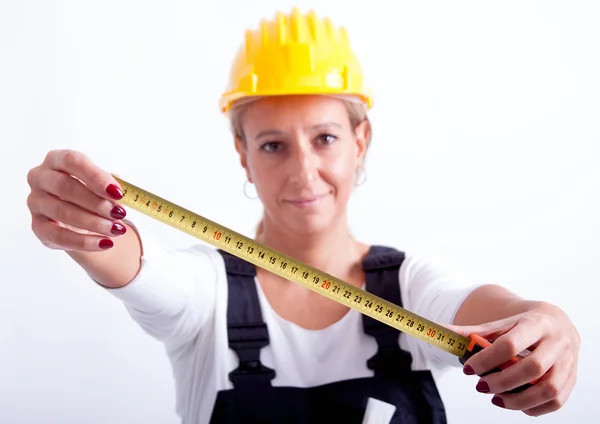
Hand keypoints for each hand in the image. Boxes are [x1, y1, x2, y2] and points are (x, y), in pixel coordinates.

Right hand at [27, 149, 126, 250]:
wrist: (78, 217)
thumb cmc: (90, 192)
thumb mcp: (102, 185)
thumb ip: (111, 186)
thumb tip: (120, 193)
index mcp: (57, 160)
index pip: (72, 161)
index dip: (96, 177)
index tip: (118, 193)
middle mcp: (40, 178)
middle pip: (65, 187)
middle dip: (96, 202)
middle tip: (119, 214)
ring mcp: (35, 202)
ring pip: (62, 212)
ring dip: (94, 223)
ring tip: (117, 229)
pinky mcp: (37, 227)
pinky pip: (59, 236)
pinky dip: (84, 242)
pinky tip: (105, 243)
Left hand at [447, 302, 579, 415]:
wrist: (555, 323)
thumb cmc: (520, 326)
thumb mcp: (497, 325)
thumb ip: (469, 332)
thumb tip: (434, 328)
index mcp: (535, 323)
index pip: (509, 344)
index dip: (486, 360)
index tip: (468, 369)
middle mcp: (557, 341)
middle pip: (531, 368)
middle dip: (501, 382)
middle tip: (481, 387)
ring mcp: (568, 361)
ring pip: (548, 388)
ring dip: (518, 400)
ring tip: (496, 399)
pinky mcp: (572, 379)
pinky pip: (556, 401)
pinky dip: (534, 408)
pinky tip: (515, 404)